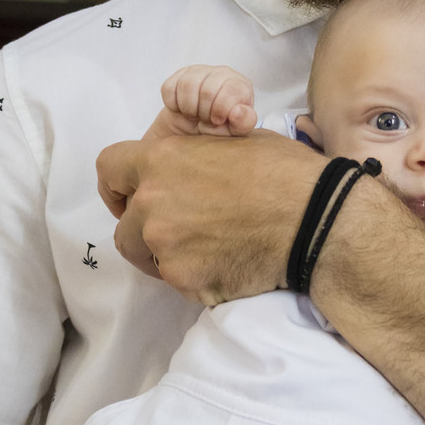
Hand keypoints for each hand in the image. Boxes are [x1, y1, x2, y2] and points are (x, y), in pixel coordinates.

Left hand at [96, 130, 326, 304]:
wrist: (315, 220)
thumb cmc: (286, 174)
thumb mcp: (236, 142)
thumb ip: (196, 157)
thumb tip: (195, 165)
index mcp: (161, 161)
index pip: (109, 169)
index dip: (120, 186)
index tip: (131, 199)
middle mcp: (152, 204)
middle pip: (124, 227)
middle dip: (147, 231)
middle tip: (187, 232)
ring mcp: (165, 246)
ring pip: (150, 258)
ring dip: (171, 256)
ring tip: (213, 249)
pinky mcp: (184, 281)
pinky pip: (179, 282)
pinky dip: (199, 277)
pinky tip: (230, 264)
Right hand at [142, 64, 258, 140]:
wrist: (195, 129)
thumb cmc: (220, 128)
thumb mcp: (236, 130)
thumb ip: (244, 122)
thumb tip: (239, 111)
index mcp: (240, 85)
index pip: (231, 90)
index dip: (222, 109)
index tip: (218, 120)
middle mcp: (221, 73)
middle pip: (207, 90)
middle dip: (204, 112)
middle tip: (206, 119)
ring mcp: (199, 71)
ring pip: (187, 86)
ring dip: (189, 108)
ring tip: (195, 115)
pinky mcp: (178, 76)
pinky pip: (169, 89)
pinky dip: (174, 105)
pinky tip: (183, 109)